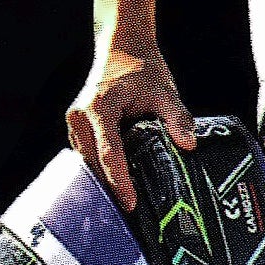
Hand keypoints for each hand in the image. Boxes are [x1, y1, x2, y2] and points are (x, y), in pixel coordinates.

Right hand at [66, 40, 196, 211]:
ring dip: (103, 183)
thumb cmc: (142, 68)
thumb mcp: (164, 92)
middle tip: (129, 218)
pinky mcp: (79, 128)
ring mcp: (75, 123)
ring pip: (87, 163)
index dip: (120, 182)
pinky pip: (86, 156)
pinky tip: (116, 186)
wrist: (122, 46)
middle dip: (110, 190)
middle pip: (93, 164)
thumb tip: (189, 145)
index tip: (131, 203)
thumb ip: (177, 118)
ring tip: (123, 209)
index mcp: (99, 109)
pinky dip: (100, 171)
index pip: (109, 154)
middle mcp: (80, 118)